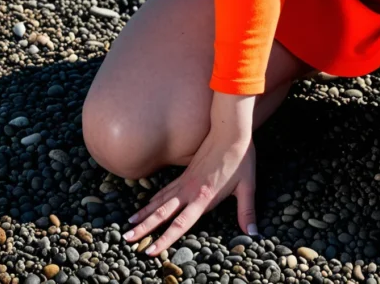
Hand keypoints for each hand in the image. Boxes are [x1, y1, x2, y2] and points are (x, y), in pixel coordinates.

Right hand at [122, 131, 258, 255]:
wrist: (230, 130)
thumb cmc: (240, 158)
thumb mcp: (247, 187)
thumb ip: (247, 212)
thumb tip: (253, 234)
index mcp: (204, 198)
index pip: (180, 224)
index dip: (164, 239)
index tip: (149, 250)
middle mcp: (190, 191)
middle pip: (162, 213)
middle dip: (144, 228)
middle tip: (126, 238)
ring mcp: (185, 181)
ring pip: (160, 201)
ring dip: (144, 214)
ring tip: (128, 225)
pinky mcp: (185, 173)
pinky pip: (165, 189)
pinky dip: (153, 199)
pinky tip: (147, 204)